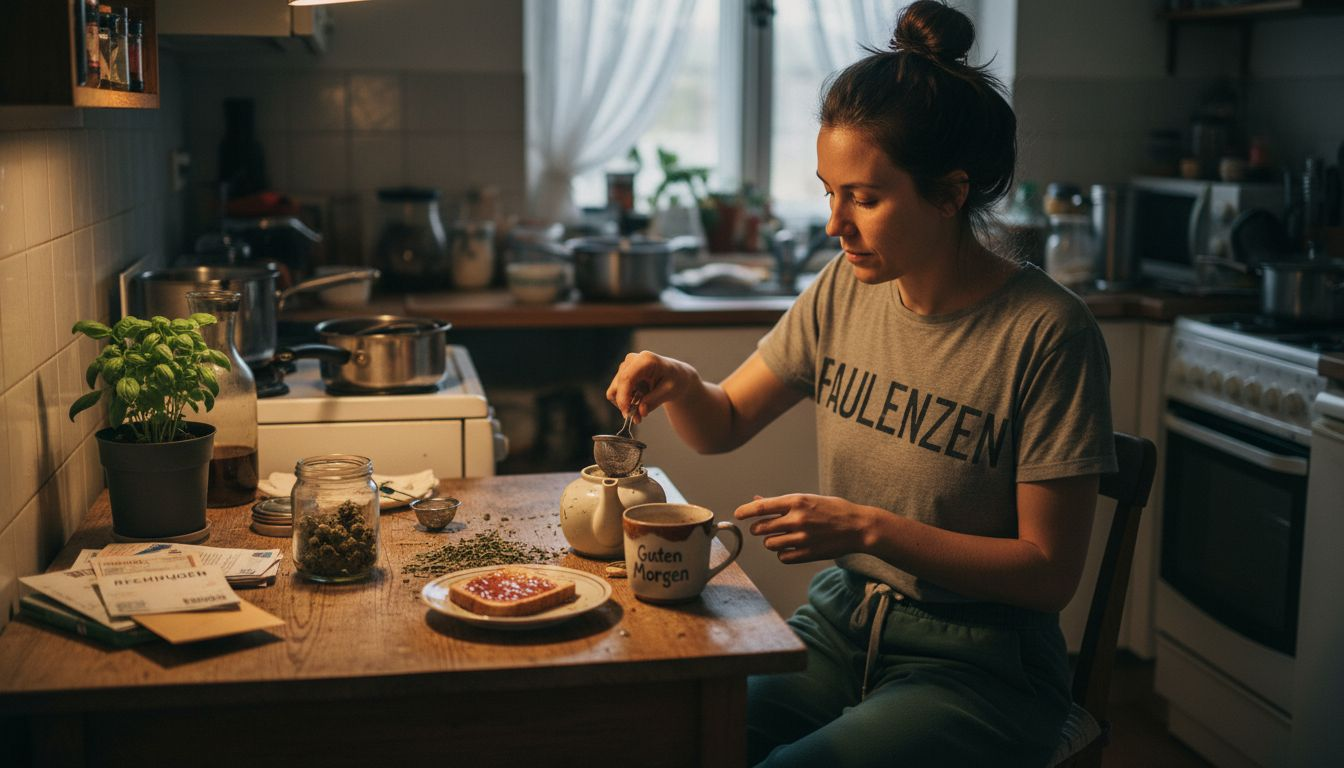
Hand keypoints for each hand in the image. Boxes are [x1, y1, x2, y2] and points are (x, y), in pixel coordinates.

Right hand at [605, 350, 698, 422]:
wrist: (675, 376)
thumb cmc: (675, 381)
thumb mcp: (669, 392)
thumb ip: (653, 401)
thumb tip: (640, 412)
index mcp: (646, 360)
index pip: (627, 378)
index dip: (623, 397)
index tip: (627, 413)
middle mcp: (632, 360)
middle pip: (619, 385)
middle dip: (626, 404)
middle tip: (638, 418)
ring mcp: (625, 366)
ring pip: (614, 390)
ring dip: (626, 404)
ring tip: (642, 409)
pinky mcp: (621, 374)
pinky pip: (615, 392)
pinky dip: (624, 401)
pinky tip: (638, 402)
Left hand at [734, 494, 873, 563]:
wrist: (859, 527)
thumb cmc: (833, 510)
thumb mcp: (808, 499)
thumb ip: (781, 503)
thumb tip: (757, 501)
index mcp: (797, 501)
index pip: (762, 507)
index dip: (746, 511)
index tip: (738, 515)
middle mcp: (798, 519)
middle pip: (761, 528)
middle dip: (758, 528)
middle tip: (763, 528)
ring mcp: (803, 537)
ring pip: (770, 544)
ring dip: (771, 541)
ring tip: (781, 537)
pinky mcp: (808, 553)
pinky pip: (782, 557)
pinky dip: (783, 553)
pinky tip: (791, 547)